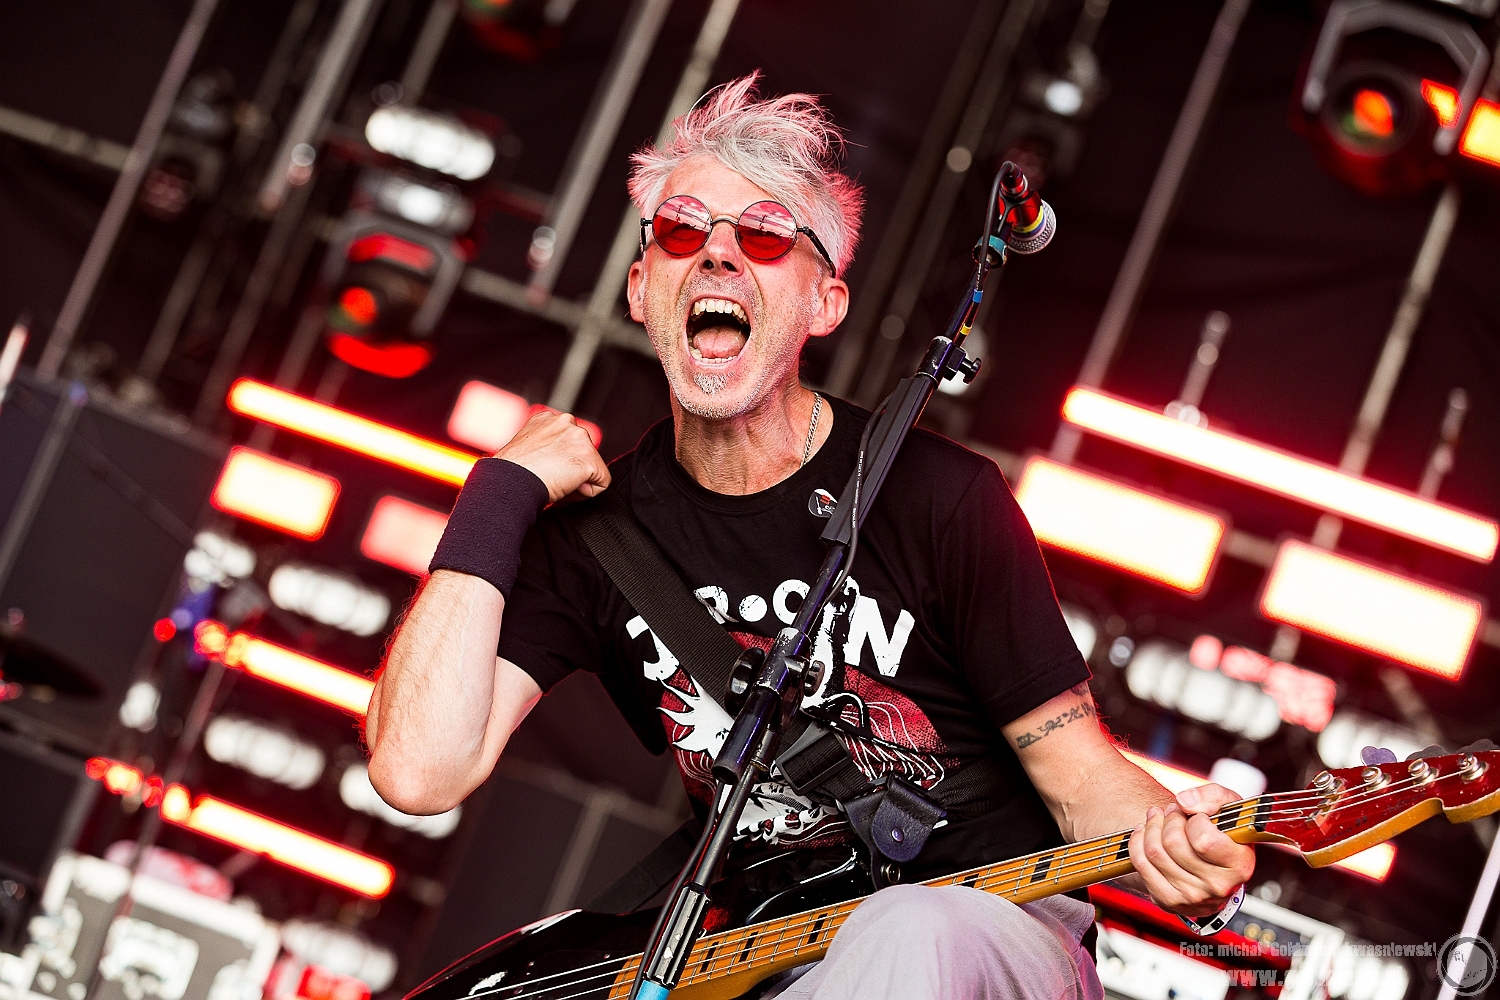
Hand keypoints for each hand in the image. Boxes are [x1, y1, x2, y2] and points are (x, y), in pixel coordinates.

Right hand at [495, 410, 609, 501]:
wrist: (510, 482)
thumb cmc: (510, 472)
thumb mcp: (525, 449)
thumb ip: (544, 447)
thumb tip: (552, 460)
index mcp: (547, 419)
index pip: (568, 442)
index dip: (559, 462)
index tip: (546, 471)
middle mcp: (566, 422)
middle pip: (583, 452)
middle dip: (571, 469)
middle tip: (551, 479)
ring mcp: (580, 439)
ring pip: (593, 467)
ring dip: (578, 480)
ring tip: (557, 484)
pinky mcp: (589, 459)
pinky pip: (601, 483)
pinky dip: (587, 493)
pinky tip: (566, 490)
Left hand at [1129, 783, 1254, 917]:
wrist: (1214, 865)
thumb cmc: (1223, 834)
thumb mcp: (1229, 807)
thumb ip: (1212, 796)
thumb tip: (1185, 802)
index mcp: (1240, 865)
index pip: (1204, 840)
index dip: (1195, 821)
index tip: (1197, 817)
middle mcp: (1218, 886)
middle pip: (1173, 843)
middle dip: (1169, 818)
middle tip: (1173, 812)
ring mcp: (1192, 897)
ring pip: (1154, 852)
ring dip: (1151, 826)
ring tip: (1159, 819)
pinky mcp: (1168, 901)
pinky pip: (1141, 864)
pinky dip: (1138, 842)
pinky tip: (1146, 834)